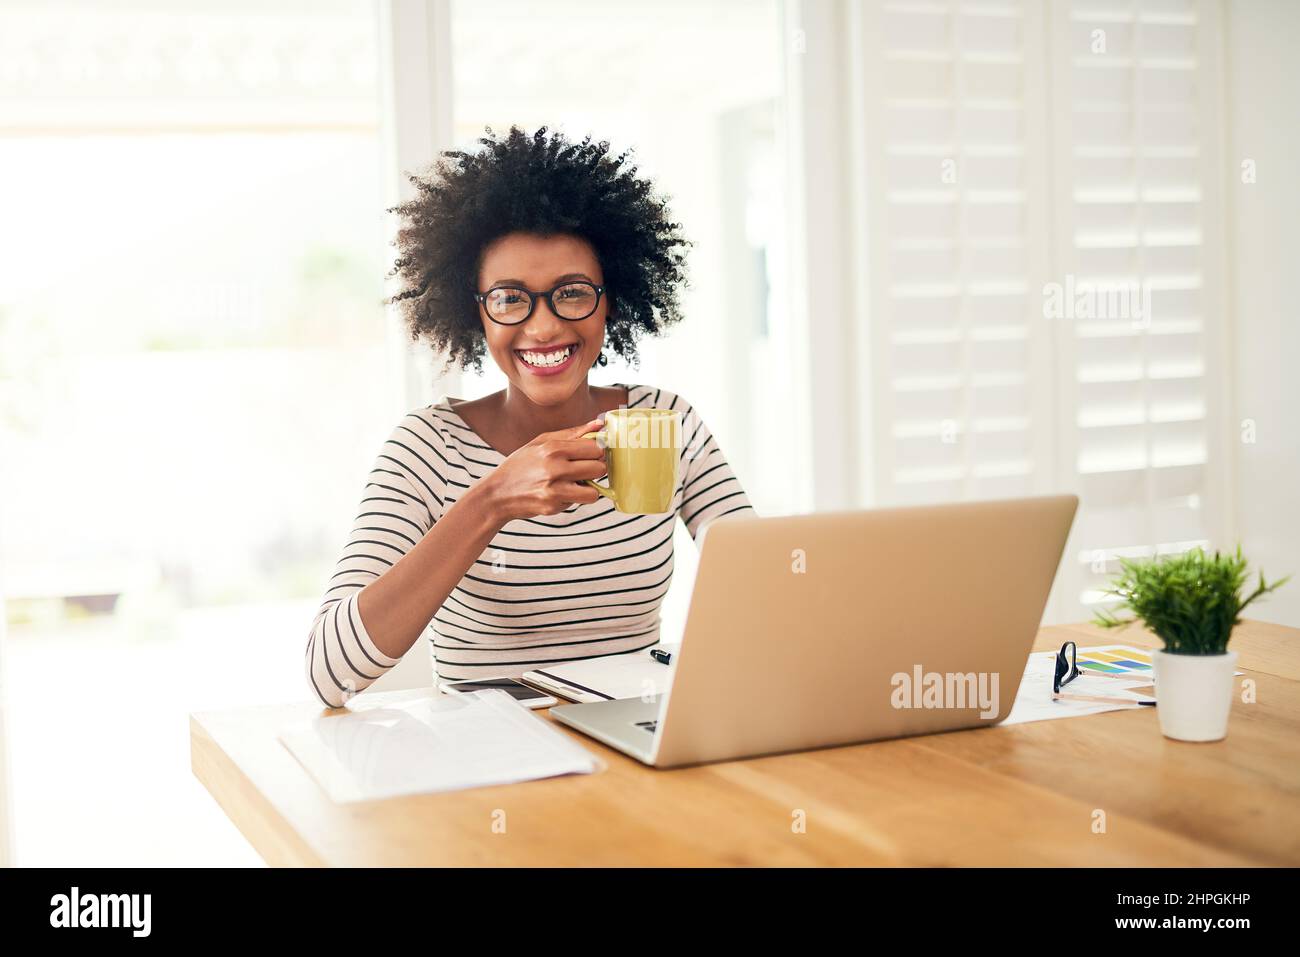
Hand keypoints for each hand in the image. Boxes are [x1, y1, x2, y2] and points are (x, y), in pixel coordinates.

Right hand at [481, 416, 607, 521]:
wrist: (497, 493)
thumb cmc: (520, 464)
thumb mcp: (541, 442)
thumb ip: (572, 433)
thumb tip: (599, 424)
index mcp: (553, 448)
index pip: (594, 447)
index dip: (597, 451)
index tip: (591, 453)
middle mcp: (554, 468)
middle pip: (599, 468)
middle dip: (595, 469)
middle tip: (584, 469)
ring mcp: (554, 490)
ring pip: (593, 492)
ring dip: (588, 488)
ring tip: (575, 482)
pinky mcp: (553, 507)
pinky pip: (577, 503)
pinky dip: (573, 498)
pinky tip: (560, 492)